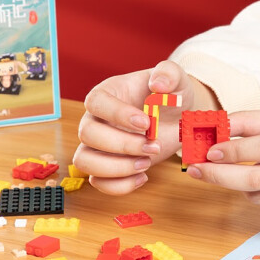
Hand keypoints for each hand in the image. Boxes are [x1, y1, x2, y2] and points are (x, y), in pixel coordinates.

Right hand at [73, 60, 217, 194]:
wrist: (175, 118)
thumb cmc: (170, 96)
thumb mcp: (175, 79)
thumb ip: (168, 74)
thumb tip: (158, 84)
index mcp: (107, 93)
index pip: (96, 102)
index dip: (117, 114)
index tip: (146, 122)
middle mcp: (96, 119)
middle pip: (87, 134)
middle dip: (122, 144)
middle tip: (153, 146)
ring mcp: (97, 145)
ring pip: (84, 161)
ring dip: (116, 168)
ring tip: (146, 163)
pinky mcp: (106, 165)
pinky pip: (98, 182)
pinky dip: (120, 185)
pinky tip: (143, 176)